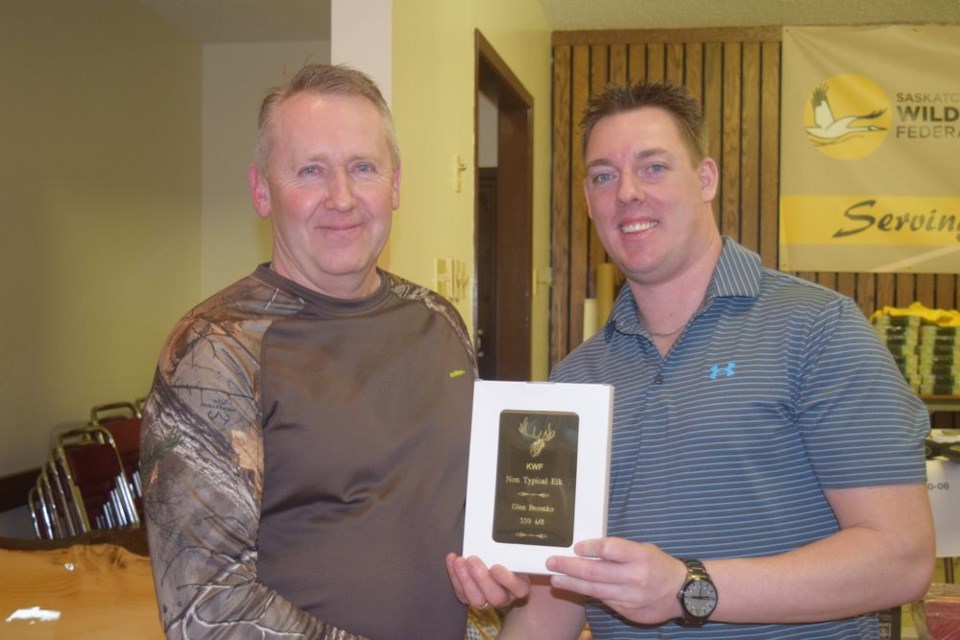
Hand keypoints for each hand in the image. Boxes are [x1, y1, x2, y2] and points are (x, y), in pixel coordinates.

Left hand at [445, 553, 530, 609]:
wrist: (500, 564)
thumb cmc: (510, 557)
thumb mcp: (516, 553)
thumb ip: (513, 547)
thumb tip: (510, 527)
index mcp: (520, 586)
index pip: (519, 588)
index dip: (506, 579)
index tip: (496, 567)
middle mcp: (505, 596)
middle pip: (496, 597)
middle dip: (481, 578)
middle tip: (473, 560)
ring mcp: (487, 600)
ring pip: (477, 599)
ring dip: (465, 579)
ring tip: (459, 561)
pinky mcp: (470, 598)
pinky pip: (461, 593)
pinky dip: (454, 576)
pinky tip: (452, 560)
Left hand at [546, 538, 685, 624]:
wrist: (683, 593)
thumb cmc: (658, 565)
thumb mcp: (643, 549)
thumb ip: (619, 550)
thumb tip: (588, 548)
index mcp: (641, 556)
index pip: (611, 549)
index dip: (591, 547)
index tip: (576, 546)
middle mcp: (635, 577)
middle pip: (596, 571)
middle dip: (570, 567)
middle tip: (552, 562)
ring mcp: (631, 597)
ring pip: (595, 590)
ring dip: (572, 583)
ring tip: (556, 578)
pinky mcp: (628, 611)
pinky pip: (604, 600)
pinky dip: (588, 593)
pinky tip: (575, 587)